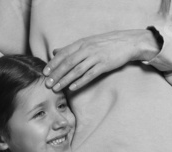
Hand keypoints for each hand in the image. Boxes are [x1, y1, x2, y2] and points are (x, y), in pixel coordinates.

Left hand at [43, 29, 160, 91]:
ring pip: (76, 70)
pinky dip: (80, 82)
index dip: (53, 63)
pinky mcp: (104, 65)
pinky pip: (90, 75)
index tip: (44, 72)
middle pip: (68, 63)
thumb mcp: (87, 42)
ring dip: (65, 80)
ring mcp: (96, 57)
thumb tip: (55, 52)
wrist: (127, 42)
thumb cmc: (105, 43)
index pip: (63, 53)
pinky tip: (72, 88)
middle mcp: (87, 49)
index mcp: (81, 43)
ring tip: (56, 88)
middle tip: (47, 84)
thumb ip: (71, 48)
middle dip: (56, 74)